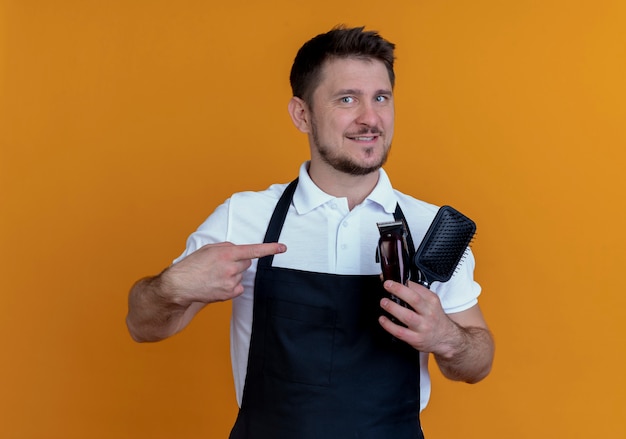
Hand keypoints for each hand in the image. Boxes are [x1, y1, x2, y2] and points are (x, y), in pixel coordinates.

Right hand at [161, 241, 286, 305]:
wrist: (181, 285)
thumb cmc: (193, 265)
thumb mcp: (209, 249)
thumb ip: (227, 247)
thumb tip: (239, 250)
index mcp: (227, 253)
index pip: (253, 250)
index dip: (270, 249)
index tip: (282, 248)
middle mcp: (231, 267)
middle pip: (247, 263)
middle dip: (239, 262)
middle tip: (222, 265)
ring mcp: (231, 282)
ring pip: (242, 275)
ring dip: (233, 274)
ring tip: (216, 275)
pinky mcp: (229, 294)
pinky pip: (239, 287)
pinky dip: (232, 285)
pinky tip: (218, 284)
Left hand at [378, 280, 459, 356]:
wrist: (445, 338)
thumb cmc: (435, 318)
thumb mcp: (431, 302)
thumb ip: (417, 293)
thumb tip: (397, 283)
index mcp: (431, 301)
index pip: (418, 288)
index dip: (402, 283)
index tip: (391, 280)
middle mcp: (428, 313)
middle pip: (414, 299)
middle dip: (399, 290)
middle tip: (387, 286)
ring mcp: (422, 327)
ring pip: (407, 317)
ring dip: (392, 308)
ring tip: (384, 302)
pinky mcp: (416, 339)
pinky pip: (400, 332)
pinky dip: (389, 325)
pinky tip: (383, 319)